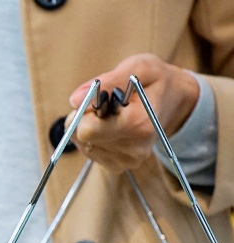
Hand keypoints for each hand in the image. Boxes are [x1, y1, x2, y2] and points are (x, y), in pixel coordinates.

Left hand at [66, 53, 199, 171]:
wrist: (175, 102)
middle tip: (106, 105)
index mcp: (138, 124)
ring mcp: (126, 160)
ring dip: (90, 126)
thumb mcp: (138, 68)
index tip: (101, 98)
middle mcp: (133, 149)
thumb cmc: (155, 81)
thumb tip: (75, 99)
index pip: (87, 129)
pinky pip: (88, 151)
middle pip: (81, 137)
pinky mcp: (118, 166)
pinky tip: (110, 127)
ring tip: (111, 115)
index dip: (86, 111)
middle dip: (85, 117)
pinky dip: (93, 137)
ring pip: (82, 144)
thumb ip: (107, 81)